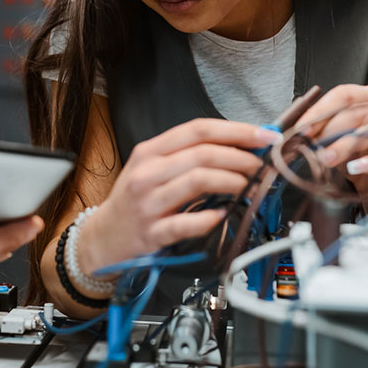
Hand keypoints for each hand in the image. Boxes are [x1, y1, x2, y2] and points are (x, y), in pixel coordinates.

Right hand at [79, 119, 278, 271]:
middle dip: (241, 157)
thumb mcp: (154, 169)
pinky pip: (187, 223)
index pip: (198, 129)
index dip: (236, 130)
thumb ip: (189, 156)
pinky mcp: (151, 233)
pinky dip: (210, 218)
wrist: (102, 238)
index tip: (264, 135)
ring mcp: (147, 203)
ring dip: (232, 182)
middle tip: (262, 166)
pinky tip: (223, 215)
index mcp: (150, 151)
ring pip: (198, 181)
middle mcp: (147, 172)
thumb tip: (242, 147)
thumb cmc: (136, 200)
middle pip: (202, 153)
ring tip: (250, 187)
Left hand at [296, 84, 367, 198]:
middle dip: (329, 129)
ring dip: (346, 144)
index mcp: (367, 98)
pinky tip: (356, 168)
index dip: (321, 110)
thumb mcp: (331, 138)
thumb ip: (317, 130)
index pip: (344, 95)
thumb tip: (295, 130)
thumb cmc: (351, 154)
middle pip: (357, 111)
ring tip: (328, 158)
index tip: (302, 128)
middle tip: (311, 146)